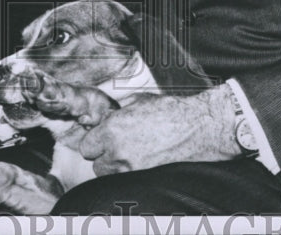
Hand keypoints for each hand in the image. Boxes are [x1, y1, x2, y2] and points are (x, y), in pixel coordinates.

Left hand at [77, 85, 241, 175]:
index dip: (93, 140)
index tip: (101, 136)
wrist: (195, 126)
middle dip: (102, 155)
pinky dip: (127, 171)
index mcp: (112, 129)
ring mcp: (130, 167)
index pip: (85, 146)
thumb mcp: (137, 102)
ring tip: (128, 152)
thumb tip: (104, 117)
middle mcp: (117, 151)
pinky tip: (139, 158)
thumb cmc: (168, 111)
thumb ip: (115, 112)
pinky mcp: (143, 176)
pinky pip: (124, 178)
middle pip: (95, 164)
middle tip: (114, 144)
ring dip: (113, 165)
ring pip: (109, 174)